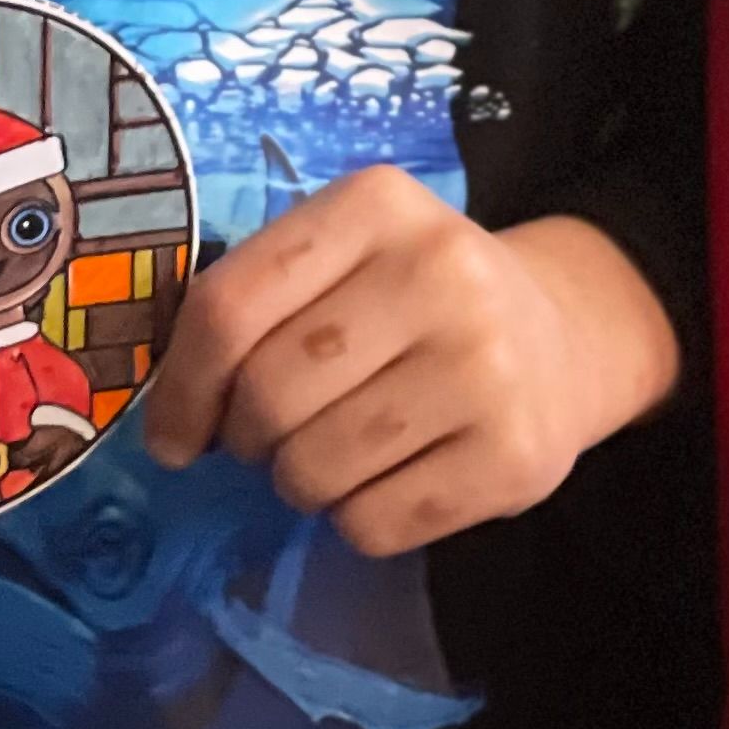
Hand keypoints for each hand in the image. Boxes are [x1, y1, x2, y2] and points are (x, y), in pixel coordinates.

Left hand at [139, 171, 677, 556]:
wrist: (559, 336)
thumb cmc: (411, 299)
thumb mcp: (342, 258)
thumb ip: (255, 306)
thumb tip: (170, 423)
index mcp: (377, 203)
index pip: (231, 304)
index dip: (183, 384)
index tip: (175, 434)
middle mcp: (440, 270)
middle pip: (269, 394)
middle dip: (247, 437)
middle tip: (272, 436)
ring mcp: (485, 365)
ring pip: (314, 471)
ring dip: (301, 482)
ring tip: (338, 450)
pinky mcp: (514, 455)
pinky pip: (372, 526)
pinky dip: (356, 520)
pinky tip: (392, 476)